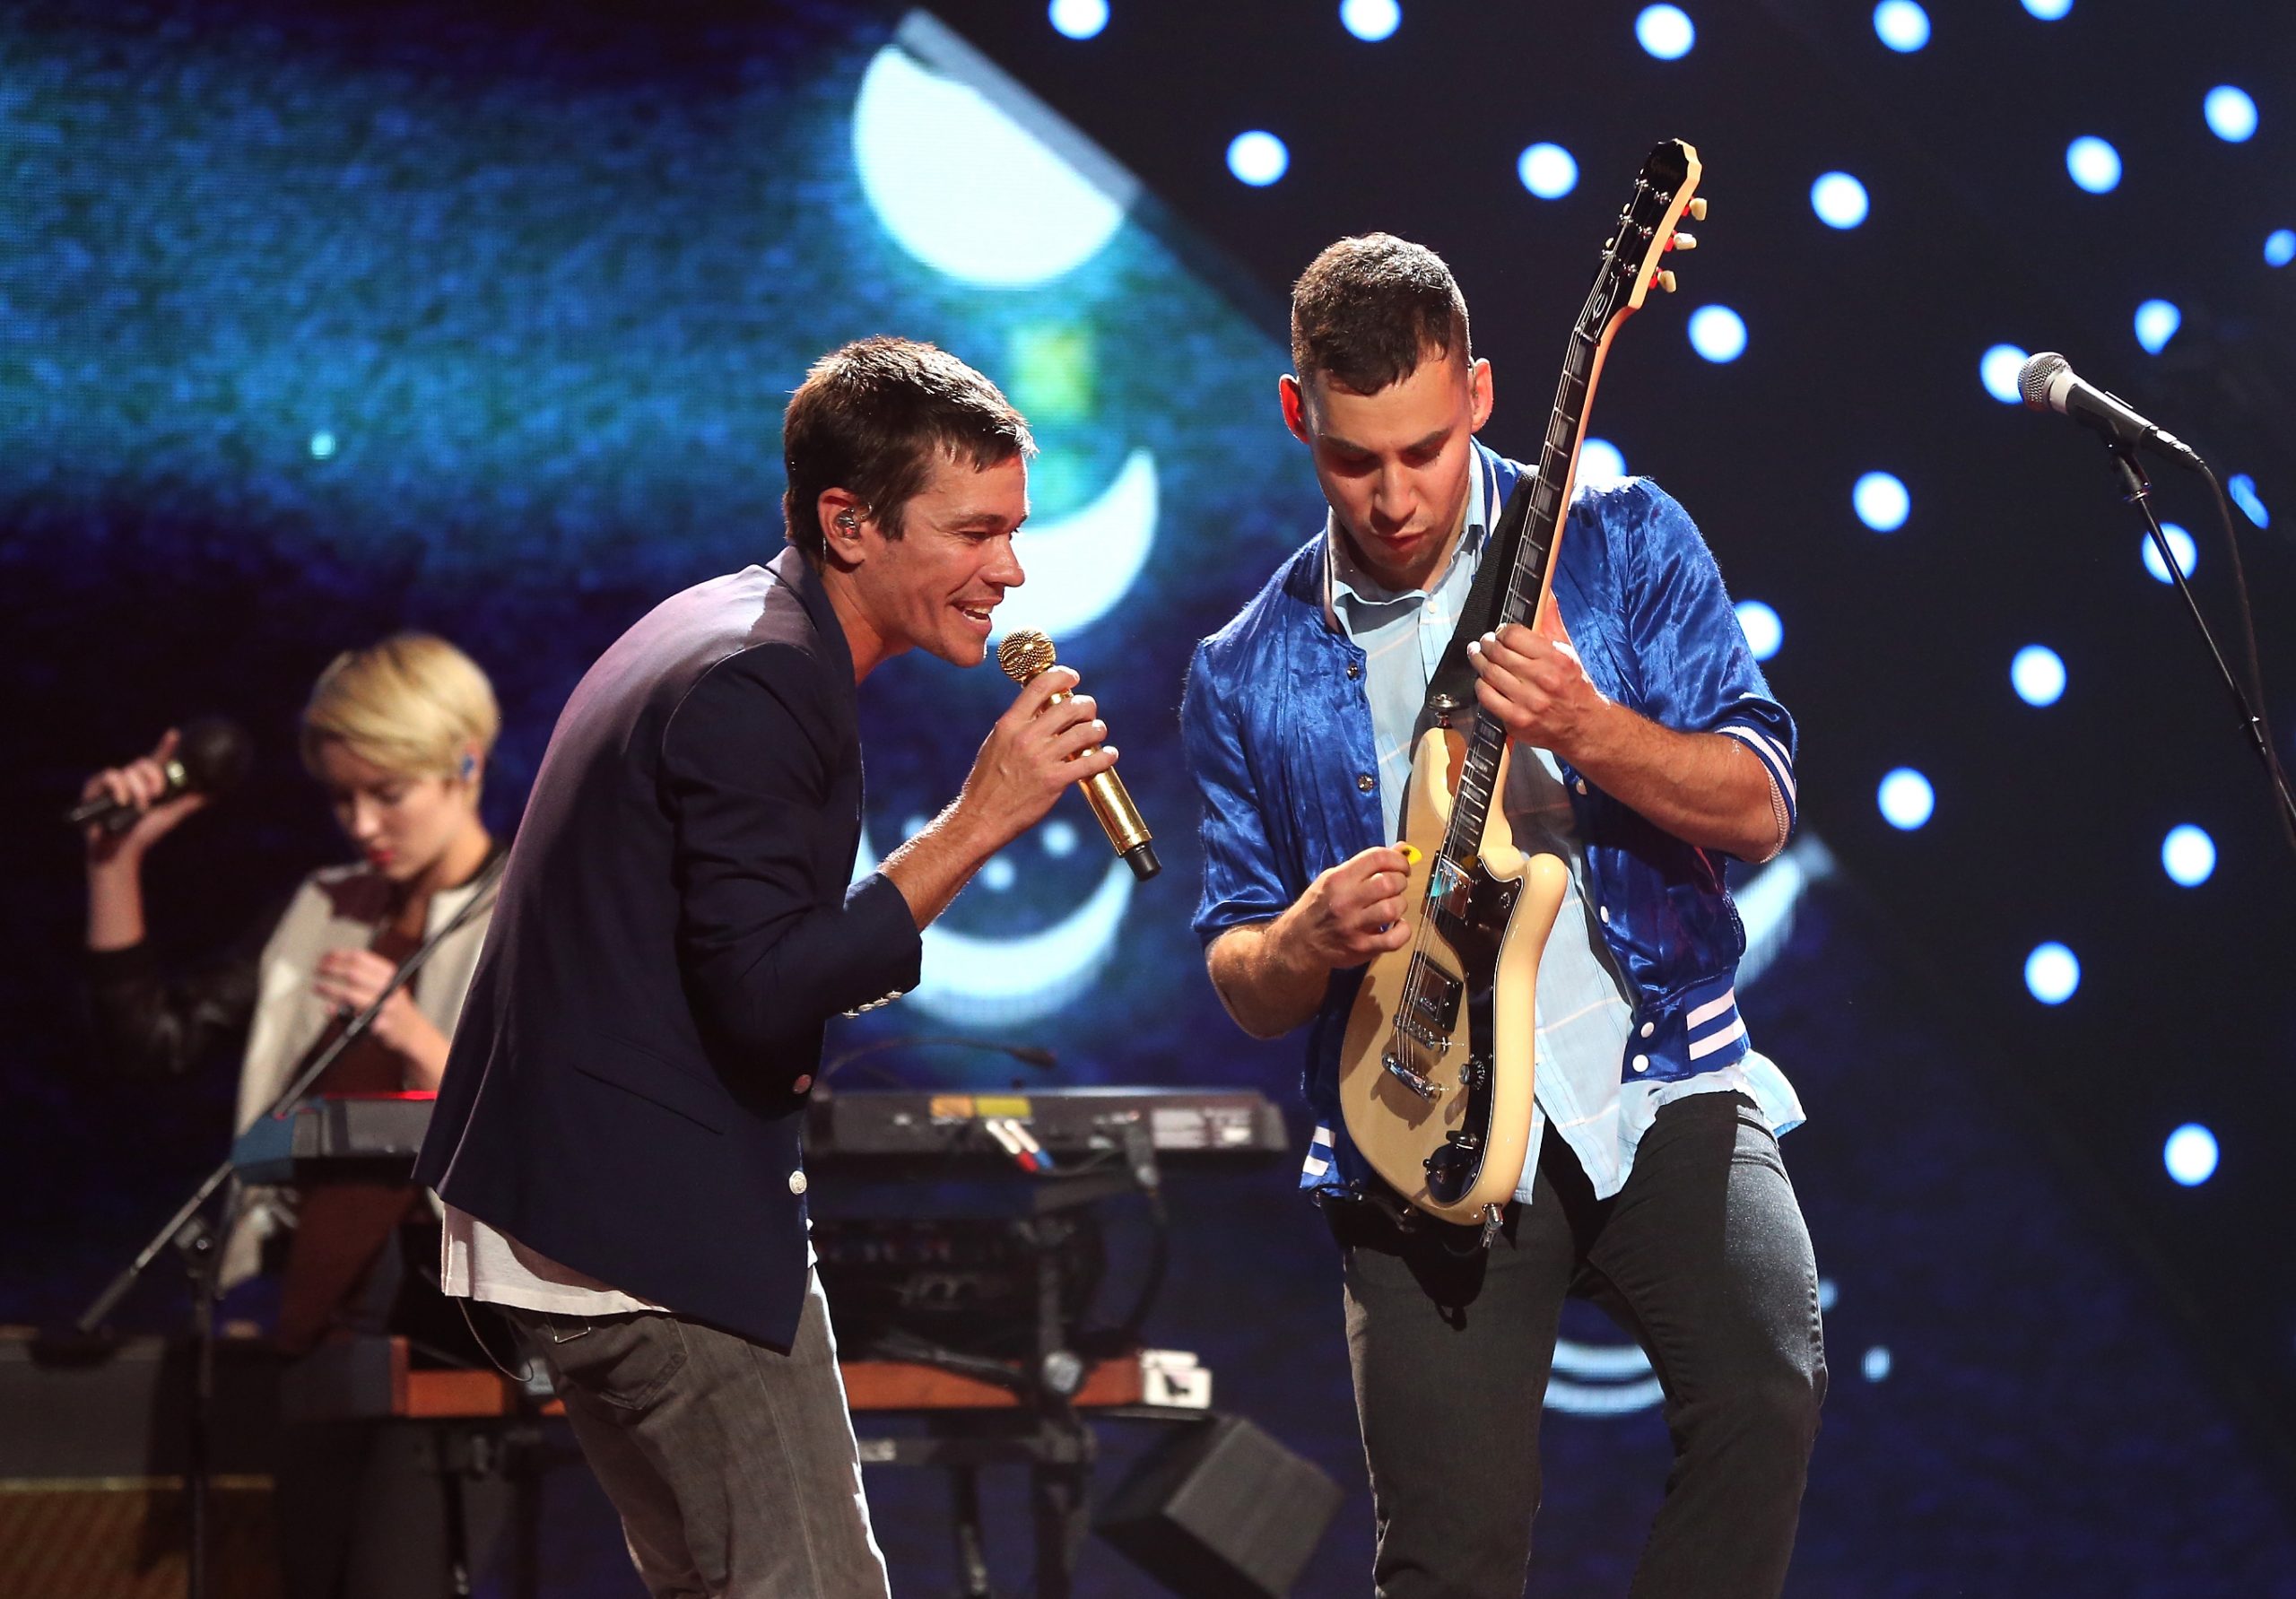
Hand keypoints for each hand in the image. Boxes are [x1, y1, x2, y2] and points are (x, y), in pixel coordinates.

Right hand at [81, 728, 208, 867]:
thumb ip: (189, 802)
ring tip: (138, 808)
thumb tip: (214, 793)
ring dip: (138, 790)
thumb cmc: (144, 834)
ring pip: (130, 770)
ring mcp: (112, 783)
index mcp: (146, 783)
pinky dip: (120, 788)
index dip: (165, 746)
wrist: (121, 851)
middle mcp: (129, 779)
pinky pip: (110, 775)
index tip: (175, 734)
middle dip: (154, 778)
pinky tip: (124, 802)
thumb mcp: (170, 816)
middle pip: (144, 763)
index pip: (157, 760)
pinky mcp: (94, 787)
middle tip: (156, 795)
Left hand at [312, 948, 442, 1064]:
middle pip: (353, 973)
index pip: (360, 958)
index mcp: (390, 974)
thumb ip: (366, 976)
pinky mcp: (379, 1024)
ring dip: (330, 989)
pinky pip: (352, 1016)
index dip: (339, 956)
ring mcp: (385, 1006)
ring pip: (350, 993)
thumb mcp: (388, 985)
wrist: (414, 1033)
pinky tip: (329, 1009)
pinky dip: (338, 1012)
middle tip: (318, 970)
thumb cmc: (395, 1008)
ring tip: (317, 987)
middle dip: (331, 970)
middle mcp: (389, 987)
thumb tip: (333, 965)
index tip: (324, 956)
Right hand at [954, 667, 1120, 852]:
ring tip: (1097, 733)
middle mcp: (1026, 737)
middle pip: (1070, 706)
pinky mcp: (1055, 781)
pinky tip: (1109, 755)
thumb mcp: (996, 743)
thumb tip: (1040, 708)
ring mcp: (1042, 759)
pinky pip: (1091, 762)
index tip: (1073, 678)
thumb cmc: (987, 783)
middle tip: (1089, 713)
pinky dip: (1106, 756)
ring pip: (1085, 732)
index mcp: (1010, 724)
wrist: (981, 817)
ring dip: (1097, 730)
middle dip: (1086, 706)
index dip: (1062, 676)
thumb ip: (1018, 725)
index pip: (1040, 685)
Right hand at [1281, 846, 1412, 969]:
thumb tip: (1402, 849)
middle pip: (1389, 883)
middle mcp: (1346, 901)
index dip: (1397, 859)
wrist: (1299, 942)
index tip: (1401, 866)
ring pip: (1393, 909)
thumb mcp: (1334, 879)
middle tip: (1397, 886)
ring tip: (1393, 905)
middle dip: (1401, 881)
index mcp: (1338, 879)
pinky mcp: (1362, 948)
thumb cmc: (1318, 906)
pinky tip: (1396, 926)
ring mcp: (1354, 926)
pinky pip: (1395, 939)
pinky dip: (1403, 931)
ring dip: (1400, 905)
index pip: (1376, 858)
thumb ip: (1365, 865)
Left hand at [1467, 622, 1614, 761]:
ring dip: (1478, 662)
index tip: (1499, 633)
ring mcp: (1529, 702)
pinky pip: (1487, 698)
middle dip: (1485, 644)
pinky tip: (1483, 681)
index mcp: (1555, 658)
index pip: (1514, 635)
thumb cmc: (1573, 685)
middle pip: (1498, 653)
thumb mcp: (1567, 650)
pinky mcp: (1518, 720)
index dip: (1501, 631)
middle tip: (1483, 643)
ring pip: (1490, 673)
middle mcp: (1542, 679)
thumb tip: (1546, 593)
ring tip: (1477, 656)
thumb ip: (1552, 622)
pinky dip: (1481, 687)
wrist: (1583, 725)